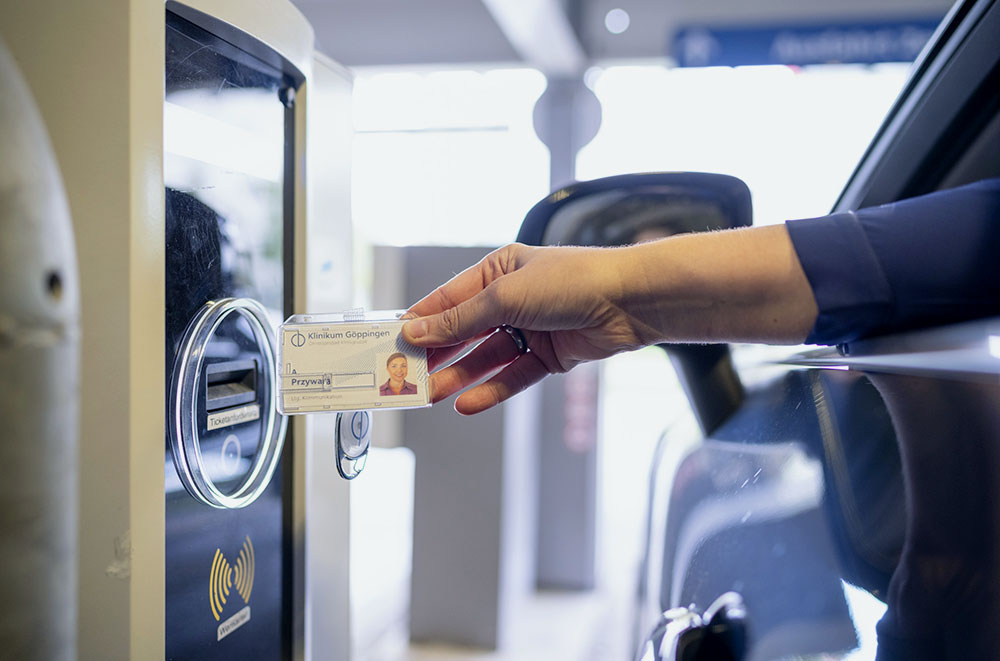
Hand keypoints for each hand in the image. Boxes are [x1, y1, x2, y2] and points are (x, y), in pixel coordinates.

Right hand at [402, 242, 647, 414]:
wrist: (629, 300)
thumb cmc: (569, 281)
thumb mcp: (504, 296)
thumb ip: (459, 319)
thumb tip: (416, 331)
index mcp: (497, 270)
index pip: (448, 299)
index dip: (420, 322)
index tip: (391, 343)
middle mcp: (511, 299)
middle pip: (464, 332)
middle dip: (437, 354)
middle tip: (406, 377)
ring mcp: (530, 329)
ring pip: (485, 357)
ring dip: (459, 376)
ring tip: (430, 395)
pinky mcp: (549, 356)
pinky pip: (512, 376)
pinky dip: (491, 390)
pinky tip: (467, 404)